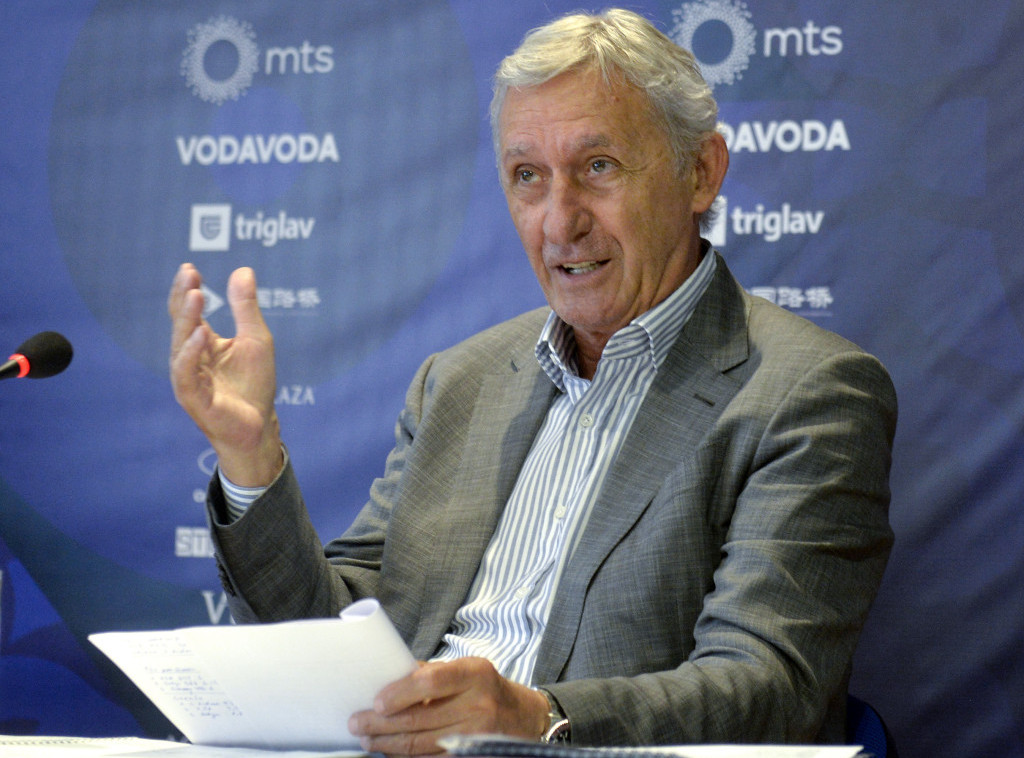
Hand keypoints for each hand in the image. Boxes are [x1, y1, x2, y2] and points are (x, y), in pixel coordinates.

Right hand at [168, 263, 282, 485]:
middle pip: (181, 324)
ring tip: (196, 296)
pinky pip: (186, 374)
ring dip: (187, 321)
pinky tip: (200, 335)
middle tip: (189, 275)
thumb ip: (246, 307)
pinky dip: (191, 354)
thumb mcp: (256, 338)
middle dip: (184, 299)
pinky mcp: (194, 399)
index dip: (188, 290)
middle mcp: (189, 359)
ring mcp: (188, 379)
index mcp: (202, 343)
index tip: (191, 268)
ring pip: (181, 345)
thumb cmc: (254, 385)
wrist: (260, 425)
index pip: (188, 312)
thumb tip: (242, 270)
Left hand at [348, 658, 549, 756]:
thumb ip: (431, 674)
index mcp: (475, 673)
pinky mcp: (473, 756)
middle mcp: (480, 704)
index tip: (376, 702)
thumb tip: (386, 680)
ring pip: (422, 745)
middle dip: (382, 724)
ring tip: (368, 740)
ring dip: (389, 745)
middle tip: (358, 724)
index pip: (432, 681)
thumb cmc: (486, 688)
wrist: (525, 716)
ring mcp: (478, 735)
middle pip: (421, 719)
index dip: (401, 693)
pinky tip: (392, 753)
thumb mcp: (466, 670)